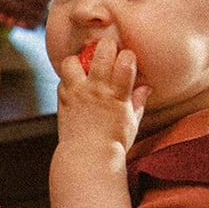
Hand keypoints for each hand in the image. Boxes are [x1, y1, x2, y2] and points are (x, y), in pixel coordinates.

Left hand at [55, 25, 146, 158]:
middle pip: (102, 49)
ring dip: (79, 62)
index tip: (127, 65)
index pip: (126, 59)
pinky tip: (76, 88)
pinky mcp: (64, 100)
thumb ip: (138, 101)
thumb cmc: (114, 144)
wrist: (87, 160)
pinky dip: (68, 81)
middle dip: (107, 48)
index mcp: (118, 94)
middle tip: (107, 58)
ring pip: (73, 61)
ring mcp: (78, 93)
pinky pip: (62, 80)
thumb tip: (146, 87)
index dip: (128, 56)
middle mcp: (97, 89)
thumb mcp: (132, 123)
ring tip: (86, 72)